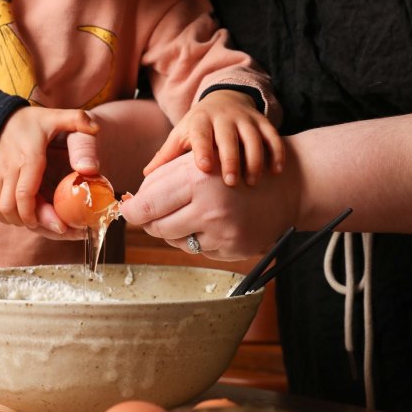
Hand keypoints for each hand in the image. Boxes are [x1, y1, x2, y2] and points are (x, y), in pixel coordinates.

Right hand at [0, 106, 98, 230]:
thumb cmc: (33, 120)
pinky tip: (22, 214)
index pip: (24, 195)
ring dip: (16, 221)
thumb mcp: (57, 116)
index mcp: (28, 156)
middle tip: (53, 226)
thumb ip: (78, 120)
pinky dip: (4, 215)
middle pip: (11, 207)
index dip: (38, 215)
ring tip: (37, 221)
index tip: (58, 225)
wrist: (0, 115)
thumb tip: (96, 129)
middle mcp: (7, 167)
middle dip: (31, 222)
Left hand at [120, 149, 299, 260]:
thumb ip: (162, 178)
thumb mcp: (197, 161)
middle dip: (149, 221)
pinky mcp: (234, 250)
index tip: (126, 211)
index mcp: (197, 177)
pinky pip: (198, 250)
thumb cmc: (232, 167)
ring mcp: (224, 232)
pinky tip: (209, 222)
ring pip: (175, 241)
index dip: (132, 210)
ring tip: (186, 212)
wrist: (285, 185)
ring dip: (172, 229)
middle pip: (158, 227)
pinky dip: (196, 238)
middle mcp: (210, 207)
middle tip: (149, 214)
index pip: (148, 204)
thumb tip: (129, 204)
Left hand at [143, 90, 283, 185]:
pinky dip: (276, 153)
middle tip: (232, 183)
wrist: (226, 101)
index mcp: (200, 121)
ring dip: (254, 160)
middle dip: (231, 159)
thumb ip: (166, 156)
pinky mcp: (263, 123)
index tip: (204, 168)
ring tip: (252, 183)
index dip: (203, 149)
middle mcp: (224, 118)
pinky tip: (275, 172)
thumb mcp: (182, 136)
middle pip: (228, 137)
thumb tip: (145, 177)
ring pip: (253, 138)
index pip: (201, 133)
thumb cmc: (199, 127)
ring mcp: (245, 120)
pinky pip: (272, 137)